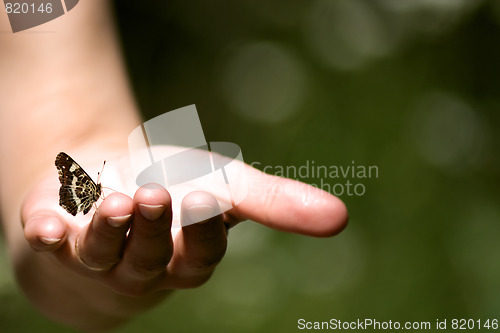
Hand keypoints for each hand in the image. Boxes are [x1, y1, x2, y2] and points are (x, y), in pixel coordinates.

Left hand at [20, 149, 347, 327]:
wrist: (110, 189)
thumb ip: (275, 203)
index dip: (204, 232)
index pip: (200, 255)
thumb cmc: (177, 189)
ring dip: (110, 232)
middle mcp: (142, 264)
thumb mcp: (225, 188)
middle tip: (158, 195)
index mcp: (185, 254)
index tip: (207, 198)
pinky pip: (49, 245)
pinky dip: (47, 234)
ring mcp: (96, 257)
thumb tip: (343, 219)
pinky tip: (46, 226)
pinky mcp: (56, 238)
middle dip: (156, 229)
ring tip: (118, 203)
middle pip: (151, 258)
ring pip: (105, 255)